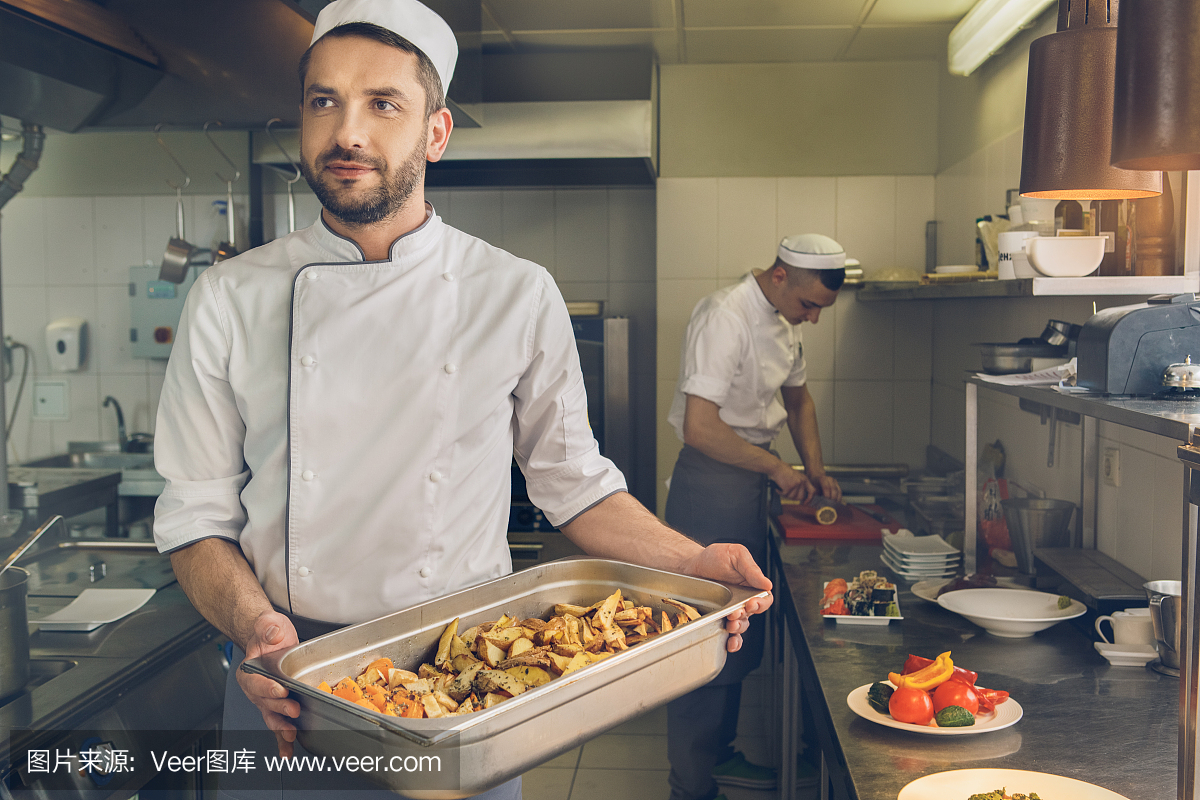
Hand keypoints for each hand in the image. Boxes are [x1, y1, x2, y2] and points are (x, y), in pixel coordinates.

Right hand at [236, 611, 300, 756]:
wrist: (270, 638)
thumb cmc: (268, 633)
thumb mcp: (268, 623)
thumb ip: (268, 627)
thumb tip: (272, 634)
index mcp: (249, 670)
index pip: (256, 681)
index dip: (267, 687)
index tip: (280, 689)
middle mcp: (256, 688)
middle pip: (265, 702)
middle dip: (279, 707)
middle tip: (293, 708)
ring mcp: (266, 699)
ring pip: (271, 716)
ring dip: (280, 727)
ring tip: (290, 735)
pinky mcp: (277, 705)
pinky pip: (279, 723)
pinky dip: (282, 738)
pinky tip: (288, 749)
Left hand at [676, 543, 772, 652]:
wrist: (691, 564)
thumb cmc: (714, 557)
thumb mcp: (736, 555)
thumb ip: (752, 569)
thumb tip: (767, 584)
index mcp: (751, 585)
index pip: (764, 599)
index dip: (761, 604)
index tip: (751, 602)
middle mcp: (743, 600)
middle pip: (752, 615)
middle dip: (745, 616)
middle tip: (735, 612)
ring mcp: (731, 610)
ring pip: (742, 626)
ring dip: (738, 628)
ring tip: (730, 624)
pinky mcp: (718, 618)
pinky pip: (729, 634)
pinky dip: (732, 641)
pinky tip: (730, 642)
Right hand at [771, 464, 816, 503]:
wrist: (776, 467)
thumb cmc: (784, 472)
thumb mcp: (797, 477)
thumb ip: (801, 485)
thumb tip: (802, 498)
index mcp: (805, 479)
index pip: (812, 491)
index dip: (809, 499)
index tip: (805, 503)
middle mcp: (802, 482)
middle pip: (801, 497)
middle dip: (793, 497)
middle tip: (787, 493)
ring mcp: (796, 484)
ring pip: (792, 497)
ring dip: (785, 495)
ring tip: (782, 488)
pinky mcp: (789, 487)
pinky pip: (784, 495)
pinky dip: (780, 493)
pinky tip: (778, 488)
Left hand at [810, 473, 841, 501]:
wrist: (817, 478)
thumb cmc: (814, 485)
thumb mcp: (811, 488)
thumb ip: (812, 494)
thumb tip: (811, 501)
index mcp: (822, 479)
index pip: (826, 487)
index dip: (827, 494)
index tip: (826, 501)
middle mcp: (829, 479)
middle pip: (833, 488)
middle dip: (833, 497)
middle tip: (831, 504)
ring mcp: (834, 481)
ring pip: (838, 490)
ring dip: (837, 498)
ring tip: (835, 505)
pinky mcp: (837, 485)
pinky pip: (840, 492)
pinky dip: (839, 498)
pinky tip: (837, 503)